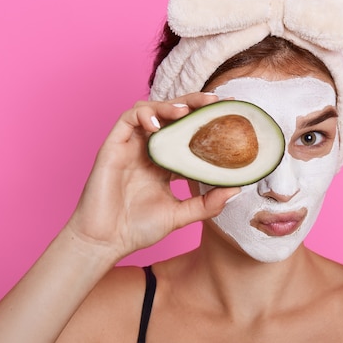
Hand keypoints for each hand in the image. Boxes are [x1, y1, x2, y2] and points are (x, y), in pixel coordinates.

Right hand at [64, 93, 240, 259]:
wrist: (106, 242)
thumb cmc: (138, 229)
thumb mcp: (181, 214)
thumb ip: (207, 203)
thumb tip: (237, 189)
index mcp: (165, 163)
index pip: (188, 134)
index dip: (206, 122)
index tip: (229, 114)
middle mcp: (148, 150)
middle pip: (172, 116)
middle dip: (193, 104)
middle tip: (215, 101)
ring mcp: (130, 146)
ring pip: (150, 110)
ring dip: (169, 105)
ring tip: (187, 111)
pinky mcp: (112, 147)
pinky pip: (127, 119)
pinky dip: (144, 114)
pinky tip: (158, 123)